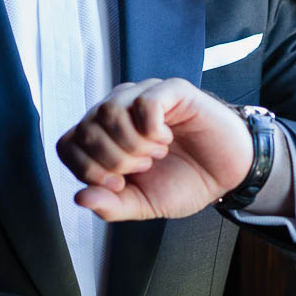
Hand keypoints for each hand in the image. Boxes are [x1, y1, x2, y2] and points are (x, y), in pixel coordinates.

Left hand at [57, 78, 252, 221]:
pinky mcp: (171, 91)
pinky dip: (151, 129)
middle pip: (86, 128)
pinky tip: (165, 139)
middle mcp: (118, 111)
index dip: (86, 169)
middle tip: (141, 168)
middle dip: (112, 160)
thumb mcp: (143, 204)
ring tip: (154, 154)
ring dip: (131, 144)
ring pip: (110, 110)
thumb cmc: (186, 181)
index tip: (117, 184)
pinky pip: (144, 101)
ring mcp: (143, 97)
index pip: (67, 145)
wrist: (228, 173)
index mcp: (105, 138)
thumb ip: (111, 204)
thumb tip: (80, 198)